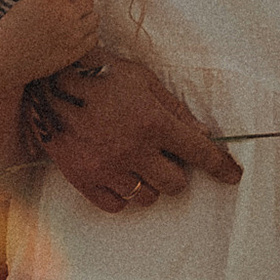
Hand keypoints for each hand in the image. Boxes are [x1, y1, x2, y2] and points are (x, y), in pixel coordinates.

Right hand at [0, 0, 100, 84]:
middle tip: (62, 9)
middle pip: (89, 0)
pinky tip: (70, 36)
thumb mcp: (28, 1)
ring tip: (66, 24)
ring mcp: (74, 35)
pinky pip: (94, 37)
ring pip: (94, 18)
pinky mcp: (77, 52)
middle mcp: (66, 16)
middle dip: (78, 2)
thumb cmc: (12, 29)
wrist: (6, 62)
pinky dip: (86, 36)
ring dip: (84, 19)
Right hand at [39, 58, 243, 213]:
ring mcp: (107, 168)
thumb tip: (202, 135)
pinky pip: (117, 205)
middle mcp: (133, 150)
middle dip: (176, 173)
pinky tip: (117, 173)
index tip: (232, 175)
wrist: (47, 85)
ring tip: (135, 162)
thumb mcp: (143, 79)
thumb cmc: (99, 74)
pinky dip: (122, 194)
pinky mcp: (84, 180)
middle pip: (174, 184)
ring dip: (148, 184)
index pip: (199, 153)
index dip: (221, 166)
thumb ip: (174, 109)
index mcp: (153, 121)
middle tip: (164, 157)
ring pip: (146, 197)